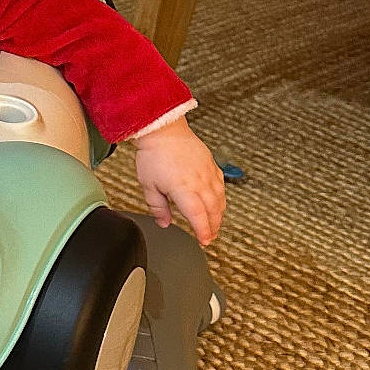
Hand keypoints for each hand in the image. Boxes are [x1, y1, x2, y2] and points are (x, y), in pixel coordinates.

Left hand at [130, 118, 224, 246]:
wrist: (163, 129)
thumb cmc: (154, 153)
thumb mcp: (148, 185)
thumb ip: (157, 207)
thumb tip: (164, 222)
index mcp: (184, 189)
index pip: (198, 217)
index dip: (203, 231)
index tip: (204, 241)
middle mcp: (199, 182)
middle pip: (212, 211)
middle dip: (212, 227)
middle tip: (209, 237)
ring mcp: (207, 172)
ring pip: (219, 199)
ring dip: (218, 214)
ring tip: (214, 223)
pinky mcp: (211, 164)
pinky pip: (221, 185)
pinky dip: (220, 197)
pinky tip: (217, 202)